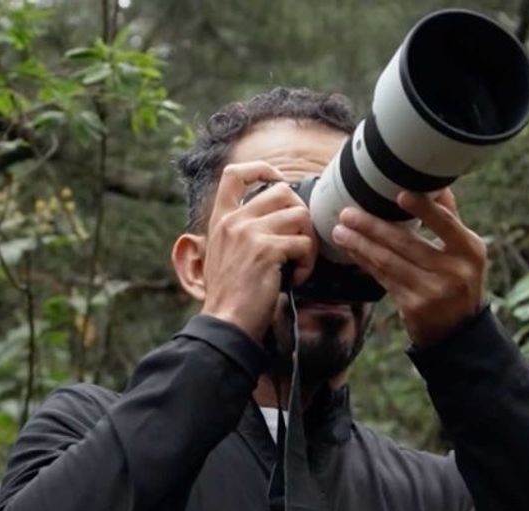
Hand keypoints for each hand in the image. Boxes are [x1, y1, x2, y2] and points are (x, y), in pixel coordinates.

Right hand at [199, 162, 317, 342]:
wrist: (225, 322)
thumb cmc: (229, 296)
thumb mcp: (223, 255)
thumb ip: (240, 232)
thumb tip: (275, 219)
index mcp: (220, 219)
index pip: (234, 173)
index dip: (262, 169)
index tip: (278, 181)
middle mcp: (234, 220)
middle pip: (282, 191)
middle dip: (300, 214)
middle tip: (298, 242)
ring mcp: (250, 233)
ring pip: (300, 215)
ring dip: (308, 241)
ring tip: (298, 264)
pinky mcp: (267, 250)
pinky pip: (303, 244)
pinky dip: (307, 264)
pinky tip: (294, 279)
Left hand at [331, 188, 485, 347]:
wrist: (459, 330)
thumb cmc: (459, 280)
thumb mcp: (466, 252)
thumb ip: (450, 219)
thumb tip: (435, 183)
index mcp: (470, 250)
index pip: (445, 224)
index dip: (423, 209)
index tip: (399, 194)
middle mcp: (454, 271)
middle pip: (407, 243)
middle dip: (373, 227)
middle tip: (348, 213)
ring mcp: (433, 291)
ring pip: (389, 262)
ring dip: (361, 245)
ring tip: (340, 231)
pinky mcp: (413, 307)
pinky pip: (383, 278)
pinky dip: (366, 262)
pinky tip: (352, 250)